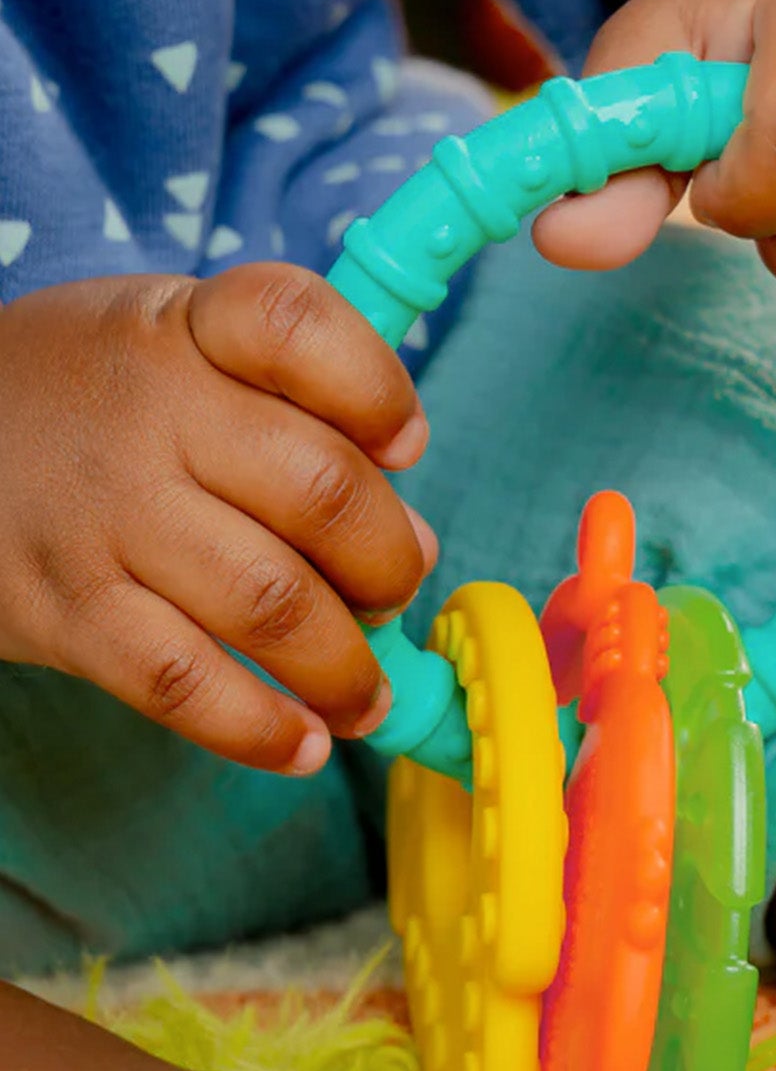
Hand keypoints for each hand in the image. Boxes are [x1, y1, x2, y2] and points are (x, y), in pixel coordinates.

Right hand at [0, 267, 435, 772]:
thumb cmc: (98, 401)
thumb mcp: (180, 346)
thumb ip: (299, 412)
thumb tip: (413, 543)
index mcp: (189, 328)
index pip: (299, 326)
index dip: (378, 390)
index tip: (406, 445)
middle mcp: (149, 412)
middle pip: (321, 490)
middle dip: (389, 565)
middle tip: (391, 594)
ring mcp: (104, 515)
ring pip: (271, 602)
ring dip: (345, 666)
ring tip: (366, 694)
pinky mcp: (65, 611)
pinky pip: (184, 682)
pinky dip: (259, 726)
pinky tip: (302, 743)